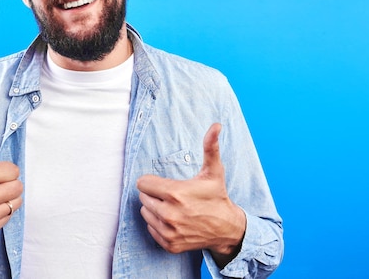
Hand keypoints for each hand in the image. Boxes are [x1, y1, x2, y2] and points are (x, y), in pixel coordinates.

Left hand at [137, 123, 245, 265]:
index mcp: (175, 194)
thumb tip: (216, 125)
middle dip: (154, 194)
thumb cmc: (217, 196)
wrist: (227, 229)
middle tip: (172, 196)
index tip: (165, 184)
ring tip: (173, 207)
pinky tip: (174, 220)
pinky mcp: (169, 244)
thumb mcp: (213, 171)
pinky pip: (150, 228)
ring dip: (154, 208)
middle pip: (142, 197)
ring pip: (145, 213)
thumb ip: (210, 147)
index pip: (142, 183)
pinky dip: (158, 224)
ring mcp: (168, 231)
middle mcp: (169, 214)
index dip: (152, 181)